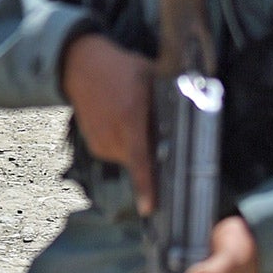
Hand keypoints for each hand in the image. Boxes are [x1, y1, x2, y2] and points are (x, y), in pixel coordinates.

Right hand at [61, 31, 156, 213]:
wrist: (79, 64)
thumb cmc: (120, 68)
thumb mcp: (149, 76)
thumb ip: (167, 100)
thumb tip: (193, 117)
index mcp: (129, 118)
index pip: (140, 159)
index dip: (145, 185)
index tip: (149, 208)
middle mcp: (112, 135)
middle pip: (142, 160)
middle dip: (154, 154)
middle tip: (156, 132)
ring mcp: (100, 141)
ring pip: (131, 158)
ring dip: (139, 148)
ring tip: (133, 119)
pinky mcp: (94, 145)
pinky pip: (119, 154)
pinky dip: (125, 145)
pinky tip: (121, 122)